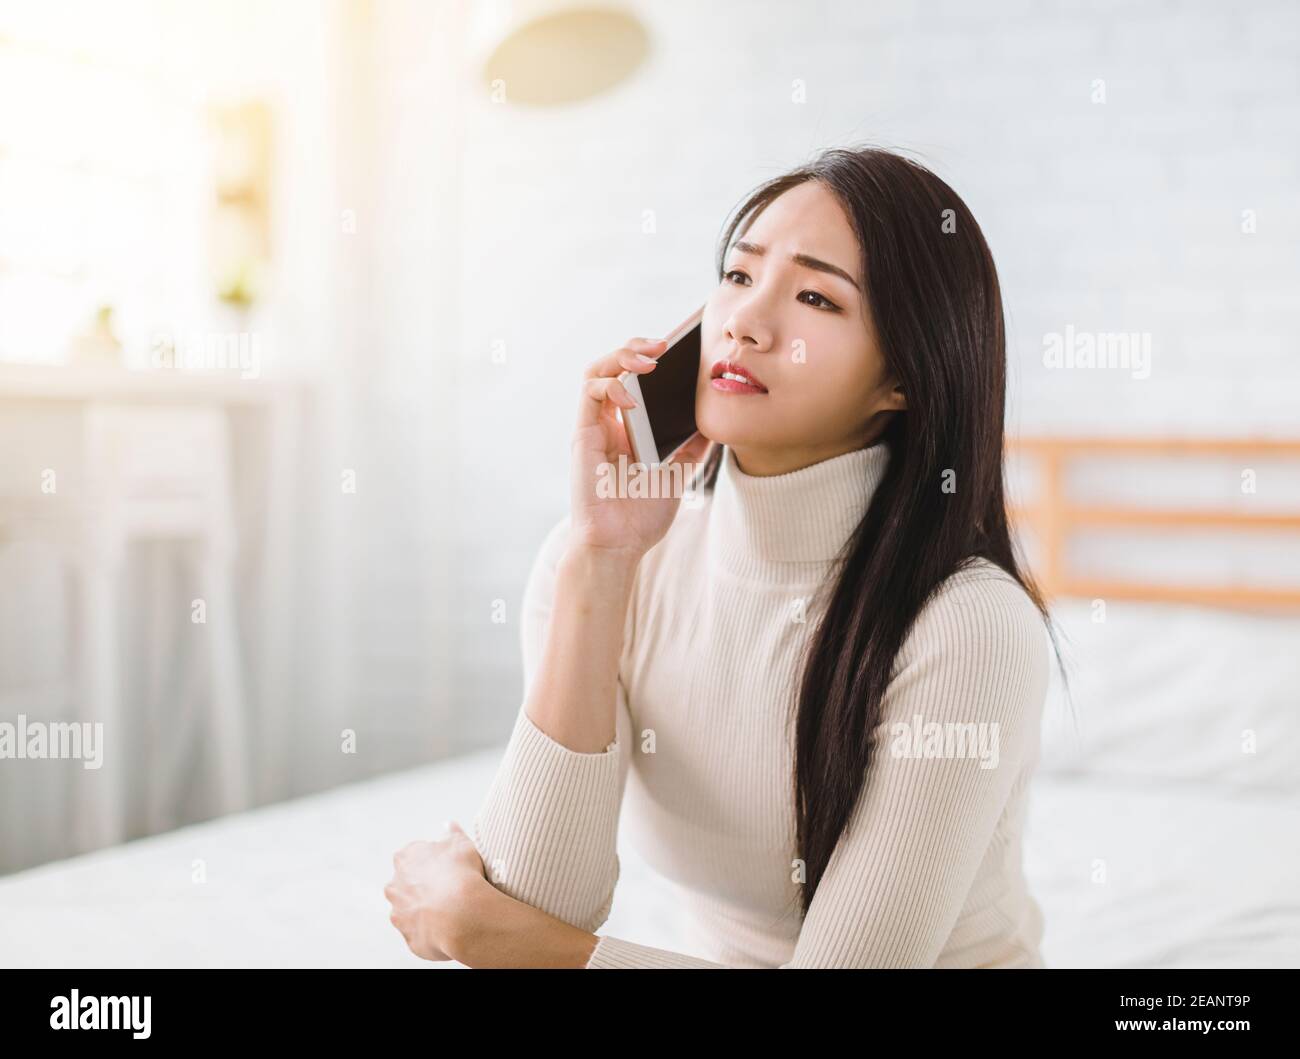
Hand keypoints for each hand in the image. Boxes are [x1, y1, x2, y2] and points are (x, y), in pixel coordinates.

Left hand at [385, 821, 486, 962]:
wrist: (461, 914)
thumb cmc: (462, 874)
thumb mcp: (462, 844)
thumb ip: (452, 833)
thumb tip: (449, 824)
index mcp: (405, 858)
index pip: (414, 857)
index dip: (433, 863)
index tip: (449, 869)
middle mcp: (395, 885)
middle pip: (406, 884)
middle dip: (422, 887)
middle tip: (449, 890)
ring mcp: (399, 913)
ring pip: (410, 910)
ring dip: (424, 910)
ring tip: (451, 912)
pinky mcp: (409, 937)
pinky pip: (420, 933)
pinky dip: (431, 931)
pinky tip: (450, 927)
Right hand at [571, 337, 712, 558]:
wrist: (619, 545)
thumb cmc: (642, 515)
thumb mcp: (678, 473)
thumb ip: (690, 446)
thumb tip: (713, 421)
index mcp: (630, 428)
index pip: (636, 380)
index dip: (652, 360)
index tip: (680, 349)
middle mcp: (610, 422)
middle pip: (615, 367)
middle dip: (637, 347)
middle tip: (664, 344)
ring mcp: (595, 426)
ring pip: (597, 371)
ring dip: (622, 356)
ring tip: (649, 359)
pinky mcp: (583, 434)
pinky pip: (590, 393)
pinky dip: (611, 386)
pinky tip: (631, 397)